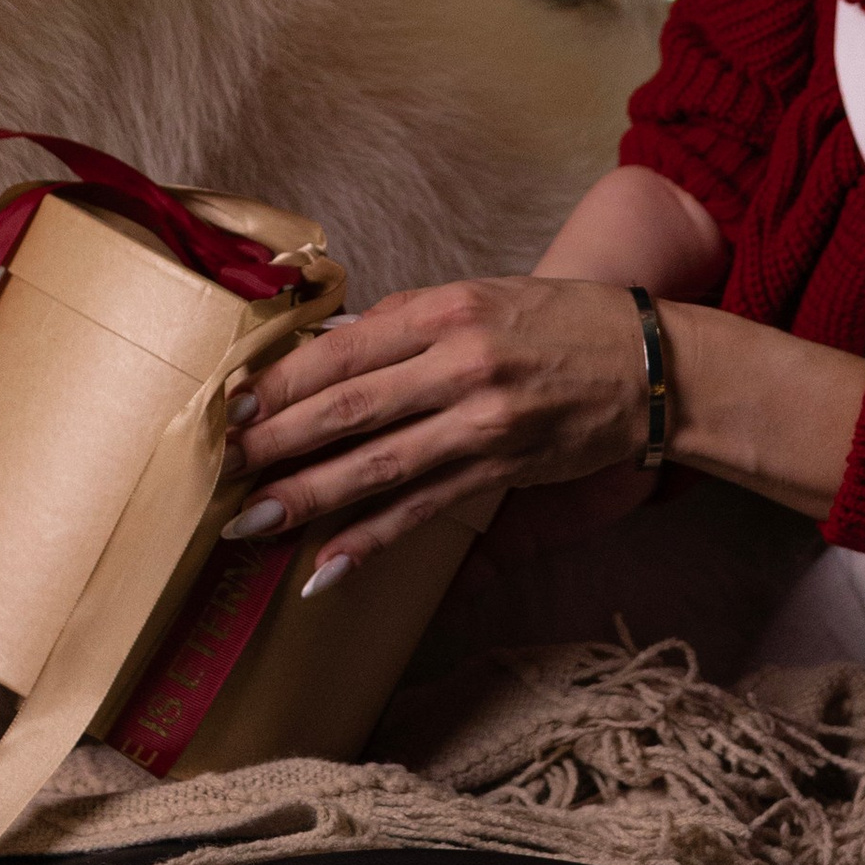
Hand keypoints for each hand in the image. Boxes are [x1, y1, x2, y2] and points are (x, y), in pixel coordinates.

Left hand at [226, 276, 656, 580]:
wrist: (648, 365)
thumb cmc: (557, 322)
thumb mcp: (480, 298)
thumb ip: (407, 325)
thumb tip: (326, 349)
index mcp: (446, 310)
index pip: (343, 348)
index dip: (281, 380)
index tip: (231, 404)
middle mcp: (459, 364)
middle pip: (347, 407)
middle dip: (274, 441)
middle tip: (217, 467)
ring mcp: (481, 422)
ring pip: (376, 464)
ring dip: (307, 496)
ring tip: (249, 522)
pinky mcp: (500, 470)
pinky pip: (422, 510)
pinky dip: (371, 541)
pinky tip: (326, 567)